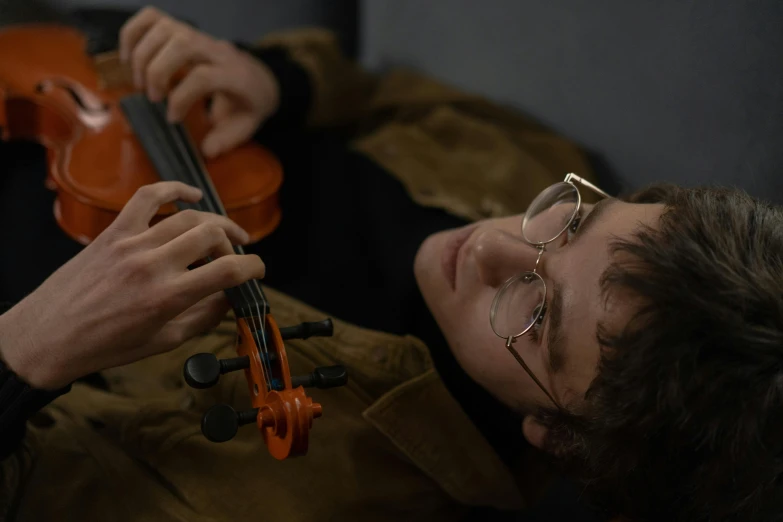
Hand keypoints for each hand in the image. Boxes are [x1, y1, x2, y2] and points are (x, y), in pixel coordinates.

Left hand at [0, 182, 265, 389]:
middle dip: (235, 243)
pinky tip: (191, 195)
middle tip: (239, 254)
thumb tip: (230, 298)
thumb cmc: (104, 346)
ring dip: (214, 222)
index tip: (258, 271)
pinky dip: (174, 189)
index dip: (253, 268)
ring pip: (187, 216)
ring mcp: (131, 243)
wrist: (47, 338)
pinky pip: (148, 197)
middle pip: (212, 234)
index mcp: (168, 298)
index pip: (228, 271)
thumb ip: (203, 318)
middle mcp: (152, 265)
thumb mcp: (162, 342)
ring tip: (224, 233)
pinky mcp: (113, 232)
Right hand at [118, 6, 279, 157]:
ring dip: (143, 55)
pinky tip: (128, 58)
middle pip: (182, 45)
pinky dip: (133, 33)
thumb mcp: (246, 126)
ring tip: (139, 83)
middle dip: (157, 72)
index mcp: (235, 75)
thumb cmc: (248, 105)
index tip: (172, 119)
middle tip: (152, 98)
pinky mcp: (183, 30)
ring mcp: (199, 36)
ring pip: (166, 28)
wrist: (260, 78)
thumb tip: (207, 151)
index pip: (203, 77)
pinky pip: (152, 17)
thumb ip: (227, 139)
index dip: (181, 98)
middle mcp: (216, 50)